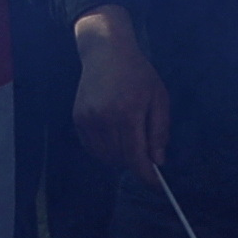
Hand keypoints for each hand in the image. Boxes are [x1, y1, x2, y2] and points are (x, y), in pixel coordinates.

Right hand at [69, 15, 171, 174]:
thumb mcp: (158, 98)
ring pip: (106, 157)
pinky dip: (105, 151)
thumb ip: (159, 131)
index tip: (157, 186)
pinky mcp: (78, 119)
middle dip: (136, 163)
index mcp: (128, 113)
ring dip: (120, 158)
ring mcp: (88, 119)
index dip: (147, 176)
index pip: (136, 157)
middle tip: (147, 154)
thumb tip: (157, 161)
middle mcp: (104, 118)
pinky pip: (92, 148)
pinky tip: (115, 136)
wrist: (105, 51)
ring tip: (130, 141)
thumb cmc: (138, 73)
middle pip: (121, 159)